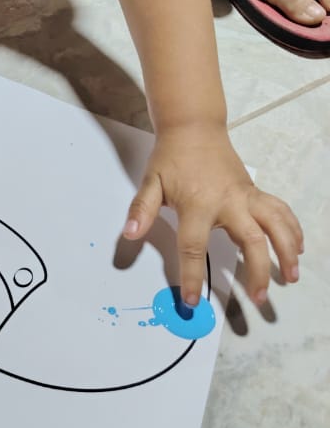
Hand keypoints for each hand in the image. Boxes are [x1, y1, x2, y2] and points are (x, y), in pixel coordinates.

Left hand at [123, 124, 302, 307]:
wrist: (194, 127)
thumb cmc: (171, 157)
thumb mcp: (151, 181)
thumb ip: (141, 209)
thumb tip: (129, 233)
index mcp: (198, 204)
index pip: (194, 247)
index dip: (192, 276)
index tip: (192, 301)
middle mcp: (229, 202)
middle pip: (251, 242)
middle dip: (257, 272)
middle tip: (259, 299)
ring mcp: (246, 196)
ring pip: (276, 225)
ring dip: (286, 251)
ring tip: (290, 277)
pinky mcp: (255, 191)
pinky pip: (280, 210)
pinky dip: (292, 228)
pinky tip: (298, 247)